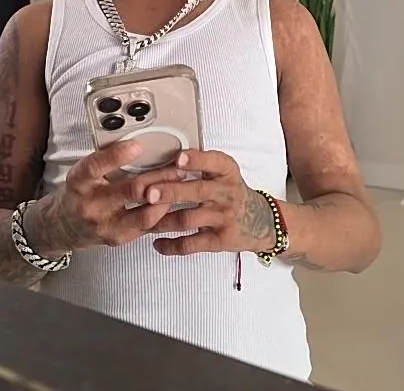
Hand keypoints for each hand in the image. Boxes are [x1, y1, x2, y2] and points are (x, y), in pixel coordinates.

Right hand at [28, 141, 183, 253]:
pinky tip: (175, 203)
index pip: (95, 167)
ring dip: (167, 199)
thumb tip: (140, 141)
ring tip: (181, 184)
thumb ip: (107, 160)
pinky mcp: (118, 239)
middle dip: (160, 178)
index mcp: (79, 182)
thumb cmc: (79, 193)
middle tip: (178, 166)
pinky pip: (148, 228)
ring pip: (145, 215)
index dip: (117, 156)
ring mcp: (105, 226)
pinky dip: (164, 214)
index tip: (138, 146)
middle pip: (130, 191)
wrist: (63, 226)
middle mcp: (90, 206)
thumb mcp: (84, 172)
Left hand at [142, 149, 277, 255]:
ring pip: (188, 219)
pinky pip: (192, 244)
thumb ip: (200, 165)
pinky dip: (171, 246)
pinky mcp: (221, 240)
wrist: (260, 221)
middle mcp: (227, 193)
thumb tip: (162, 158)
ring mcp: (224, 217)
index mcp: (227, 172)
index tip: (177, 159)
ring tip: (143, 220)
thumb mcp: (224, 173)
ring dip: (162, 221)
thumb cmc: (231, 192)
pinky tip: (157, 244)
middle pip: (197, 191)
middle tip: (148, 193)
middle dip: (170, 192)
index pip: (214, 162)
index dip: (196, 160)